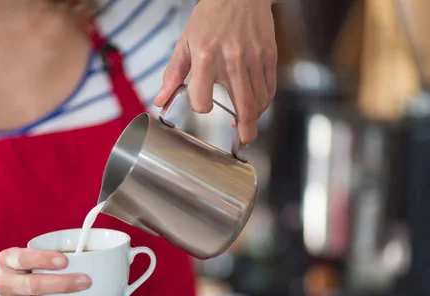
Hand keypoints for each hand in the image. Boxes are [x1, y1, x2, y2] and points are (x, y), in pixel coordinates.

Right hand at [0, 247, 103, 295]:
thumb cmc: (21, 273)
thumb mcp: (25, 257)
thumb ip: (48, 254)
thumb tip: (93, 253)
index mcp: (6, 261)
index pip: (23, 258)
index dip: (43, 259)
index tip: (66, 260)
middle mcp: (4, 285)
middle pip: (33, 286)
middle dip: (63, 284)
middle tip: (88, 281)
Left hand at [154, 0, 276, 144]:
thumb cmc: (209, 17)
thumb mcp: (185, 43)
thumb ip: (173, 75)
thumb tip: (160, 101)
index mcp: (206, 58)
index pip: (203, 100)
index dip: (201, 107)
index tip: (203, 105)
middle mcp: (232, 60)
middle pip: (244, 107)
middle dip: (245, 132)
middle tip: (242, 144)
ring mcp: (254, 58)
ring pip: (259, 101)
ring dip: (253, 117)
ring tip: (246, 122)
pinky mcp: (269, 55)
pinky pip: (270, 88)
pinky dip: (264, 102)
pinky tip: (255, 104)